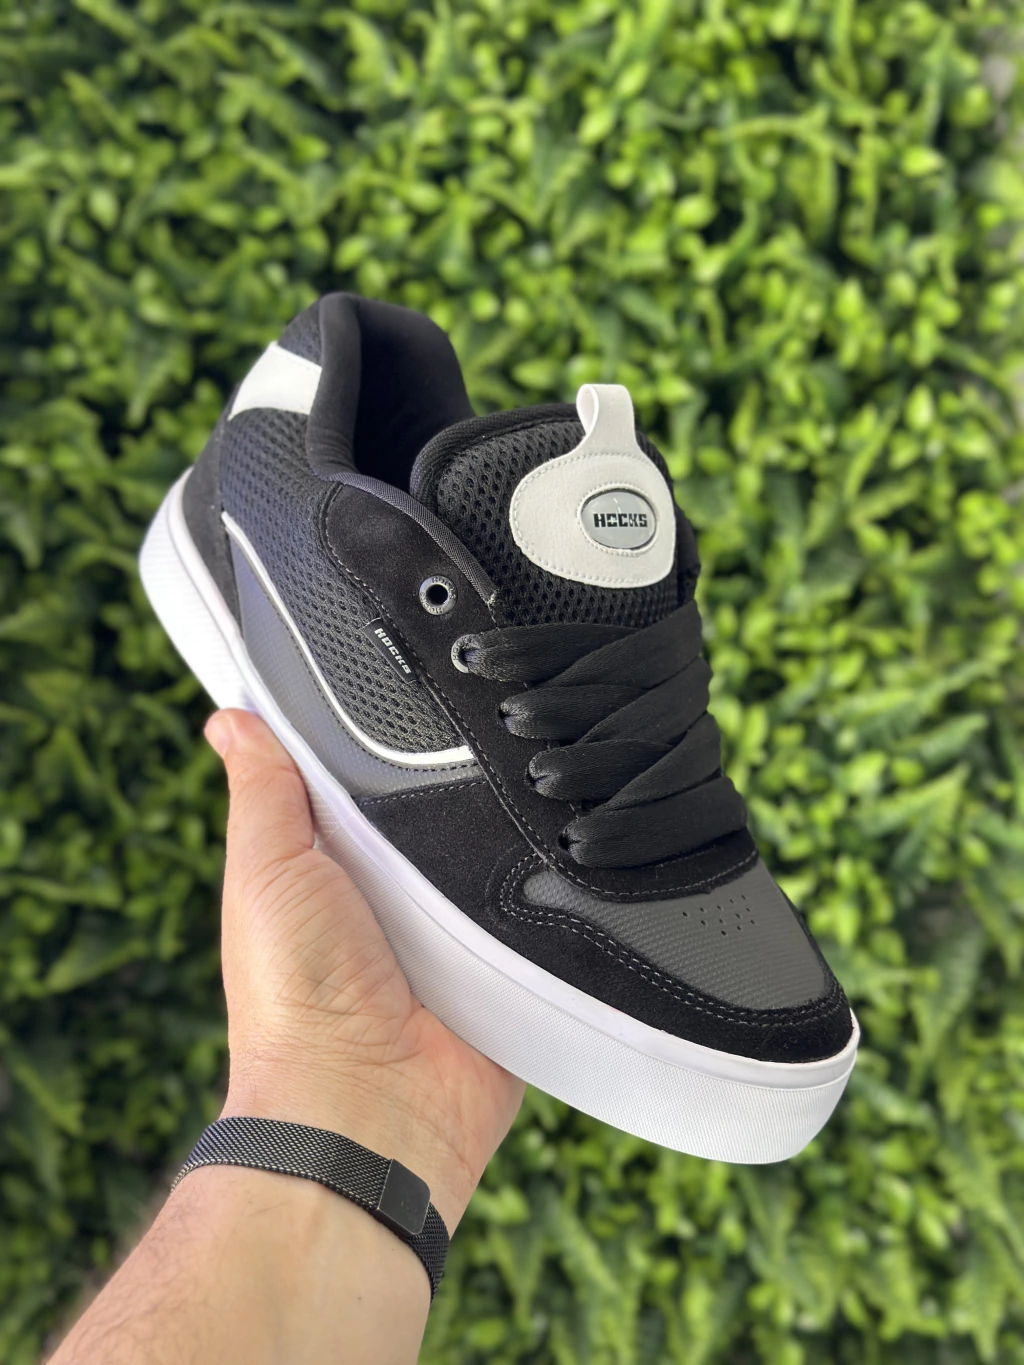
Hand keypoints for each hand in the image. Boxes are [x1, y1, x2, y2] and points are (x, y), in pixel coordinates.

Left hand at [206, 708, 524, 1230]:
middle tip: (484, 730)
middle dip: (456, 781)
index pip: (366, 783)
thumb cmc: (295, 998)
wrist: (370, 1105)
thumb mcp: (266, 871)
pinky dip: (546, 892)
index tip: (412, 682)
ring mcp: (456, 936)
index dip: (382, 740)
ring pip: (495, 855)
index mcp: (336, 870)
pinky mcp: (507, 969)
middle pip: (439, 812)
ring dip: (505, 835)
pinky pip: (540, 915)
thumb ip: (264, 794)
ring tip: (528, 787)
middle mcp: (397, 900)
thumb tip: (232, 718)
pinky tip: (561, 854)